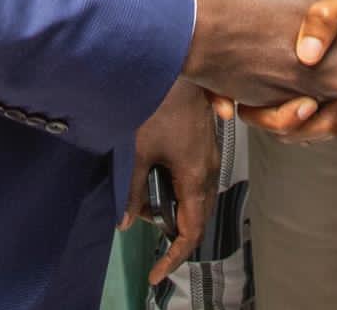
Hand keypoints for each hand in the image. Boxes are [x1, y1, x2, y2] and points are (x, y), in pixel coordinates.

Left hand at [124, 79, 216, 283]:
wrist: (175, 64)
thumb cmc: (156, 104)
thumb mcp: (137, 152)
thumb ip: (133, 191)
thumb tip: (126, 221)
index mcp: (195, 176)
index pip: (191, 231)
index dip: (174, 257)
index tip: (156, 273)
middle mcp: (209, 168)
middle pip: (199, 216)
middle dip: (174, 234)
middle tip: (148, 236)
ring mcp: (210, 154)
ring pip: (199, 197)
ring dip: (177, 209)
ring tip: (146, 205)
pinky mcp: (205, 142)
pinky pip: (198, 179)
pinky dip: (181, 191)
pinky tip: (158, 179)